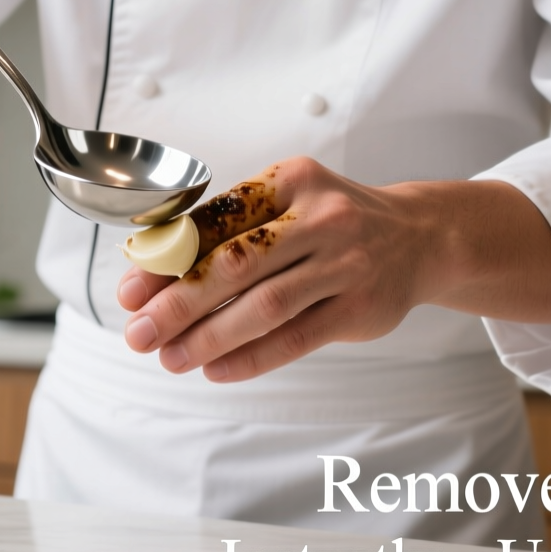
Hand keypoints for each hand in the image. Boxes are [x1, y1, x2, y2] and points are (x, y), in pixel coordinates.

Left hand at [115, 157, 550, 382]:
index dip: (167, 259)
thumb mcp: (286, 205)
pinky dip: (251, 357)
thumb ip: (227, 233)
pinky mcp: (362, 307)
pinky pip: (296, 338)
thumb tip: (148, 277)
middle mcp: (321, 217)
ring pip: (265, 306)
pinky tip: (216, 370)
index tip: (130, 291)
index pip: (216, 221)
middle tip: (139, 332)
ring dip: (209, 337)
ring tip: (170, 358)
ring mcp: (346, 263)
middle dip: (178, 303)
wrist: (420, 236)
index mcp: (290, 181)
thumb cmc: (332, 223)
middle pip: (236, 265)